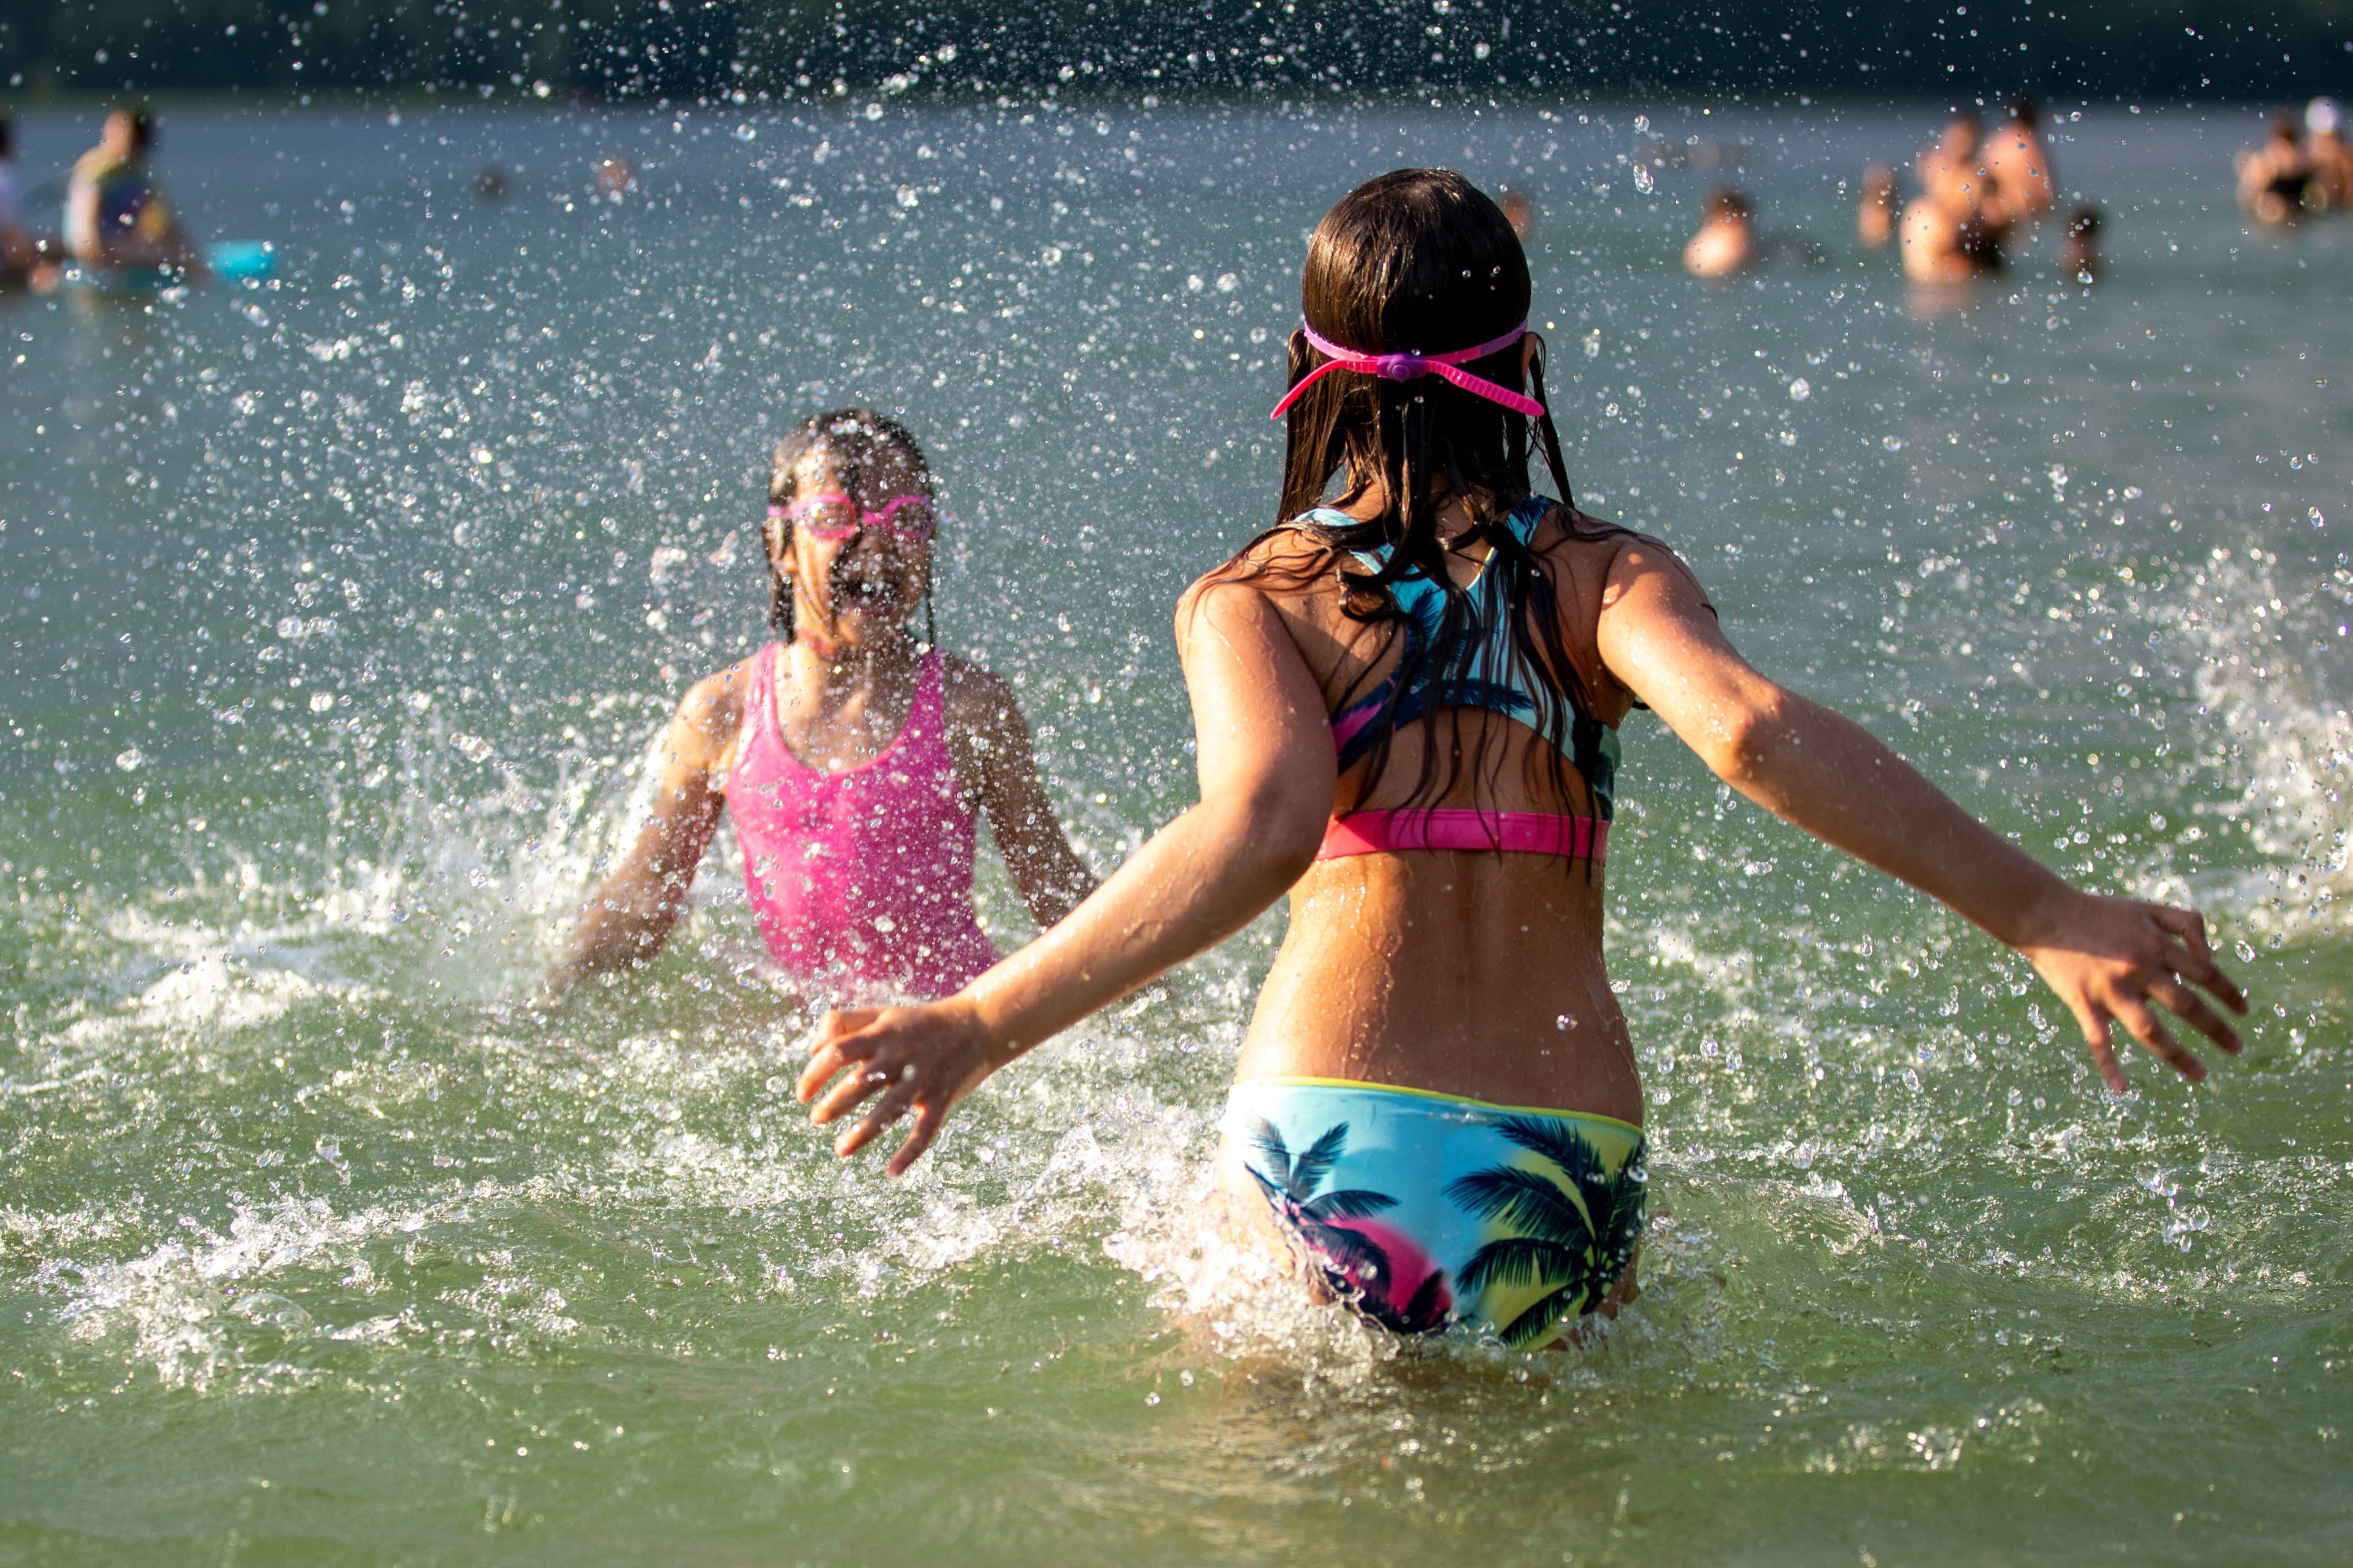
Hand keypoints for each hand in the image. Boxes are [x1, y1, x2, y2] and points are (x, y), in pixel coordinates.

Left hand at [796, 998, 1003, 1174]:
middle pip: (860, 1082)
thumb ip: (841, 1023)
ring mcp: (923, 1078)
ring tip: (839, 1150)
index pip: (838, 1051)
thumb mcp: (881, 1014)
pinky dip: (910, 1151)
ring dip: (863, 1131)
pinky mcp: (943, 1097)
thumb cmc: (919, 1023)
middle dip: (834, 1104)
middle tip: (816, 1119)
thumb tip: (811, 1050)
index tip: (802, 1094)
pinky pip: (926, 1129)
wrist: (978, 1025)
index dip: (814, 1073)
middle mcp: (900, 1056)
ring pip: (890, 1109)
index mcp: (882, 1034)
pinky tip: (892, 1172)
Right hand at [2015, 890, 2247, 1091]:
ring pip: (2150, 1030)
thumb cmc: (2099, 911)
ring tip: (2201, 1074)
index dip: (2229, 993)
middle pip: (2186, 1006)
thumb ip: (2187, 923)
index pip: (2205, 973)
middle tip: (2237, 1048)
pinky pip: (2099, 1040)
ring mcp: (2110, 989)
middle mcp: (2137, 969)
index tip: (2244, 1011)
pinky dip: (2109, 1065)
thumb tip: (2211, 957)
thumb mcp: (2148, 909)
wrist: (2045, 913)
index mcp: (2155, 945)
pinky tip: (2122, 1088)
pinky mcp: (2083, 1003)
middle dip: (2217, 1029)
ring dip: (2178, 1056)